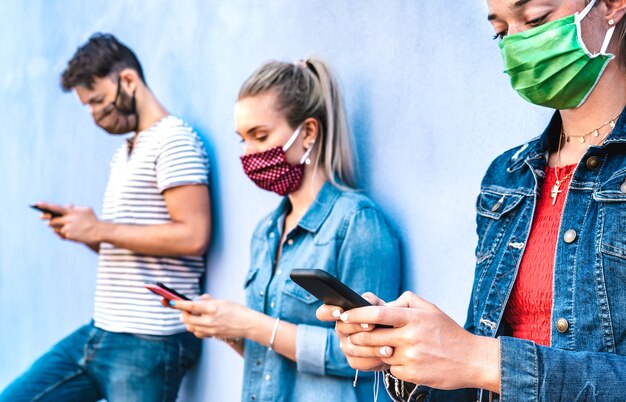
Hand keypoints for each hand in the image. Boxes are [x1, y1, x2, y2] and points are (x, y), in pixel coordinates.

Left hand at [46, 204, 99, 243]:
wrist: (99, 232)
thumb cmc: (93, 220)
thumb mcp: (86, 210)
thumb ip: (74, 208)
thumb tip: (67, 206)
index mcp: (72, 212)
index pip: (56, 207)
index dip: (46, 206)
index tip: (37, 204)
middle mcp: (68, 219)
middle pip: (52, 221)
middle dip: (50, 221)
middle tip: (44, 219)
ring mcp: (68, 228)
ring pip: (56, 229)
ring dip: (59, 228)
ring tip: (69, 228)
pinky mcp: (69, 236)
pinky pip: (60, 235)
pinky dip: (63, 234)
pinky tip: (72, 234)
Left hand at [169, 295, 254, 338]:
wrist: (248, 324)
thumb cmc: (236, 310)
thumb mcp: (222, 301)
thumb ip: (207, 300)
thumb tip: (197, 300)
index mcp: (212, 308)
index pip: (191, 306)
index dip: (179, 304)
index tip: (171, 301)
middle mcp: (209, 320)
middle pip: (187, 319)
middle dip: (183, 314)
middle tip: (184, 309)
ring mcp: (210, 330)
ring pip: (190, 327)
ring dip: (188, 321)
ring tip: (192, 316)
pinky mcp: (212, 336)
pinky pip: (197, 333)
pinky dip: (195, 328)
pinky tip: (199, 323)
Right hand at [316, 292, 389, 371]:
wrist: (394, 338)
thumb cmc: (383, 318)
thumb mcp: (379, 306)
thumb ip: (370, 300)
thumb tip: (364, 300)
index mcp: (342, 315)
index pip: (324, 313)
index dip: (328, 312)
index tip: (340, 312)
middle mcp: (340, 330)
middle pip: (341, 329)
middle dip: (356, 326)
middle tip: (371, 325)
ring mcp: (346, 347)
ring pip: (352, 348)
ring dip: (371, 347)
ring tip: (387, 346)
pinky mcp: (354, 361)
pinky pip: (360, 362)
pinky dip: (375, 359)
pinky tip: (386, 355)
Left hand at [341, 291, 500, 391]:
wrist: (472, 360)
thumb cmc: (448, 332)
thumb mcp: (430, 309)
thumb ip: (406, 301)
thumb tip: (384, 303)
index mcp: (414, 318)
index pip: (378, 314)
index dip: (357, 314)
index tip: (345, 315)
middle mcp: (411, 337)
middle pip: (372, 337)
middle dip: (358, 336)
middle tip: (350, 334)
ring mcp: (411, 357)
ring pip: (380, 354)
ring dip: (376, 351)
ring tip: (384, 346)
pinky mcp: (412, 374)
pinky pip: (391, 369)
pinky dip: (392, 364)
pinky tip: (405, 360)